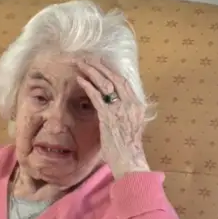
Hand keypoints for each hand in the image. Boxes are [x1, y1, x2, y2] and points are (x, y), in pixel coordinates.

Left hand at [75, 58, 149, 179]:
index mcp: (137, 105)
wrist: (129, 160)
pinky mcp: (108, 116)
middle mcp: (131, 104)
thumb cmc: (127, 147)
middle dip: (100, 66)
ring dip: (92, 72)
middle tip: (88, 58)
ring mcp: (120, 109)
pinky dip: (88, 86)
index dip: (111, 71)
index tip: (100, 63)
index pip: (124, 82)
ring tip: (81, 64)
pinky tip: (80, 80)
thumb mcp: (130, 125)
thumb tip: (115, 104)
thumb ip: (125, 112)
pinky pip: (96, 97)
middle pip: (114, 78)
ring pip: (105, 84)